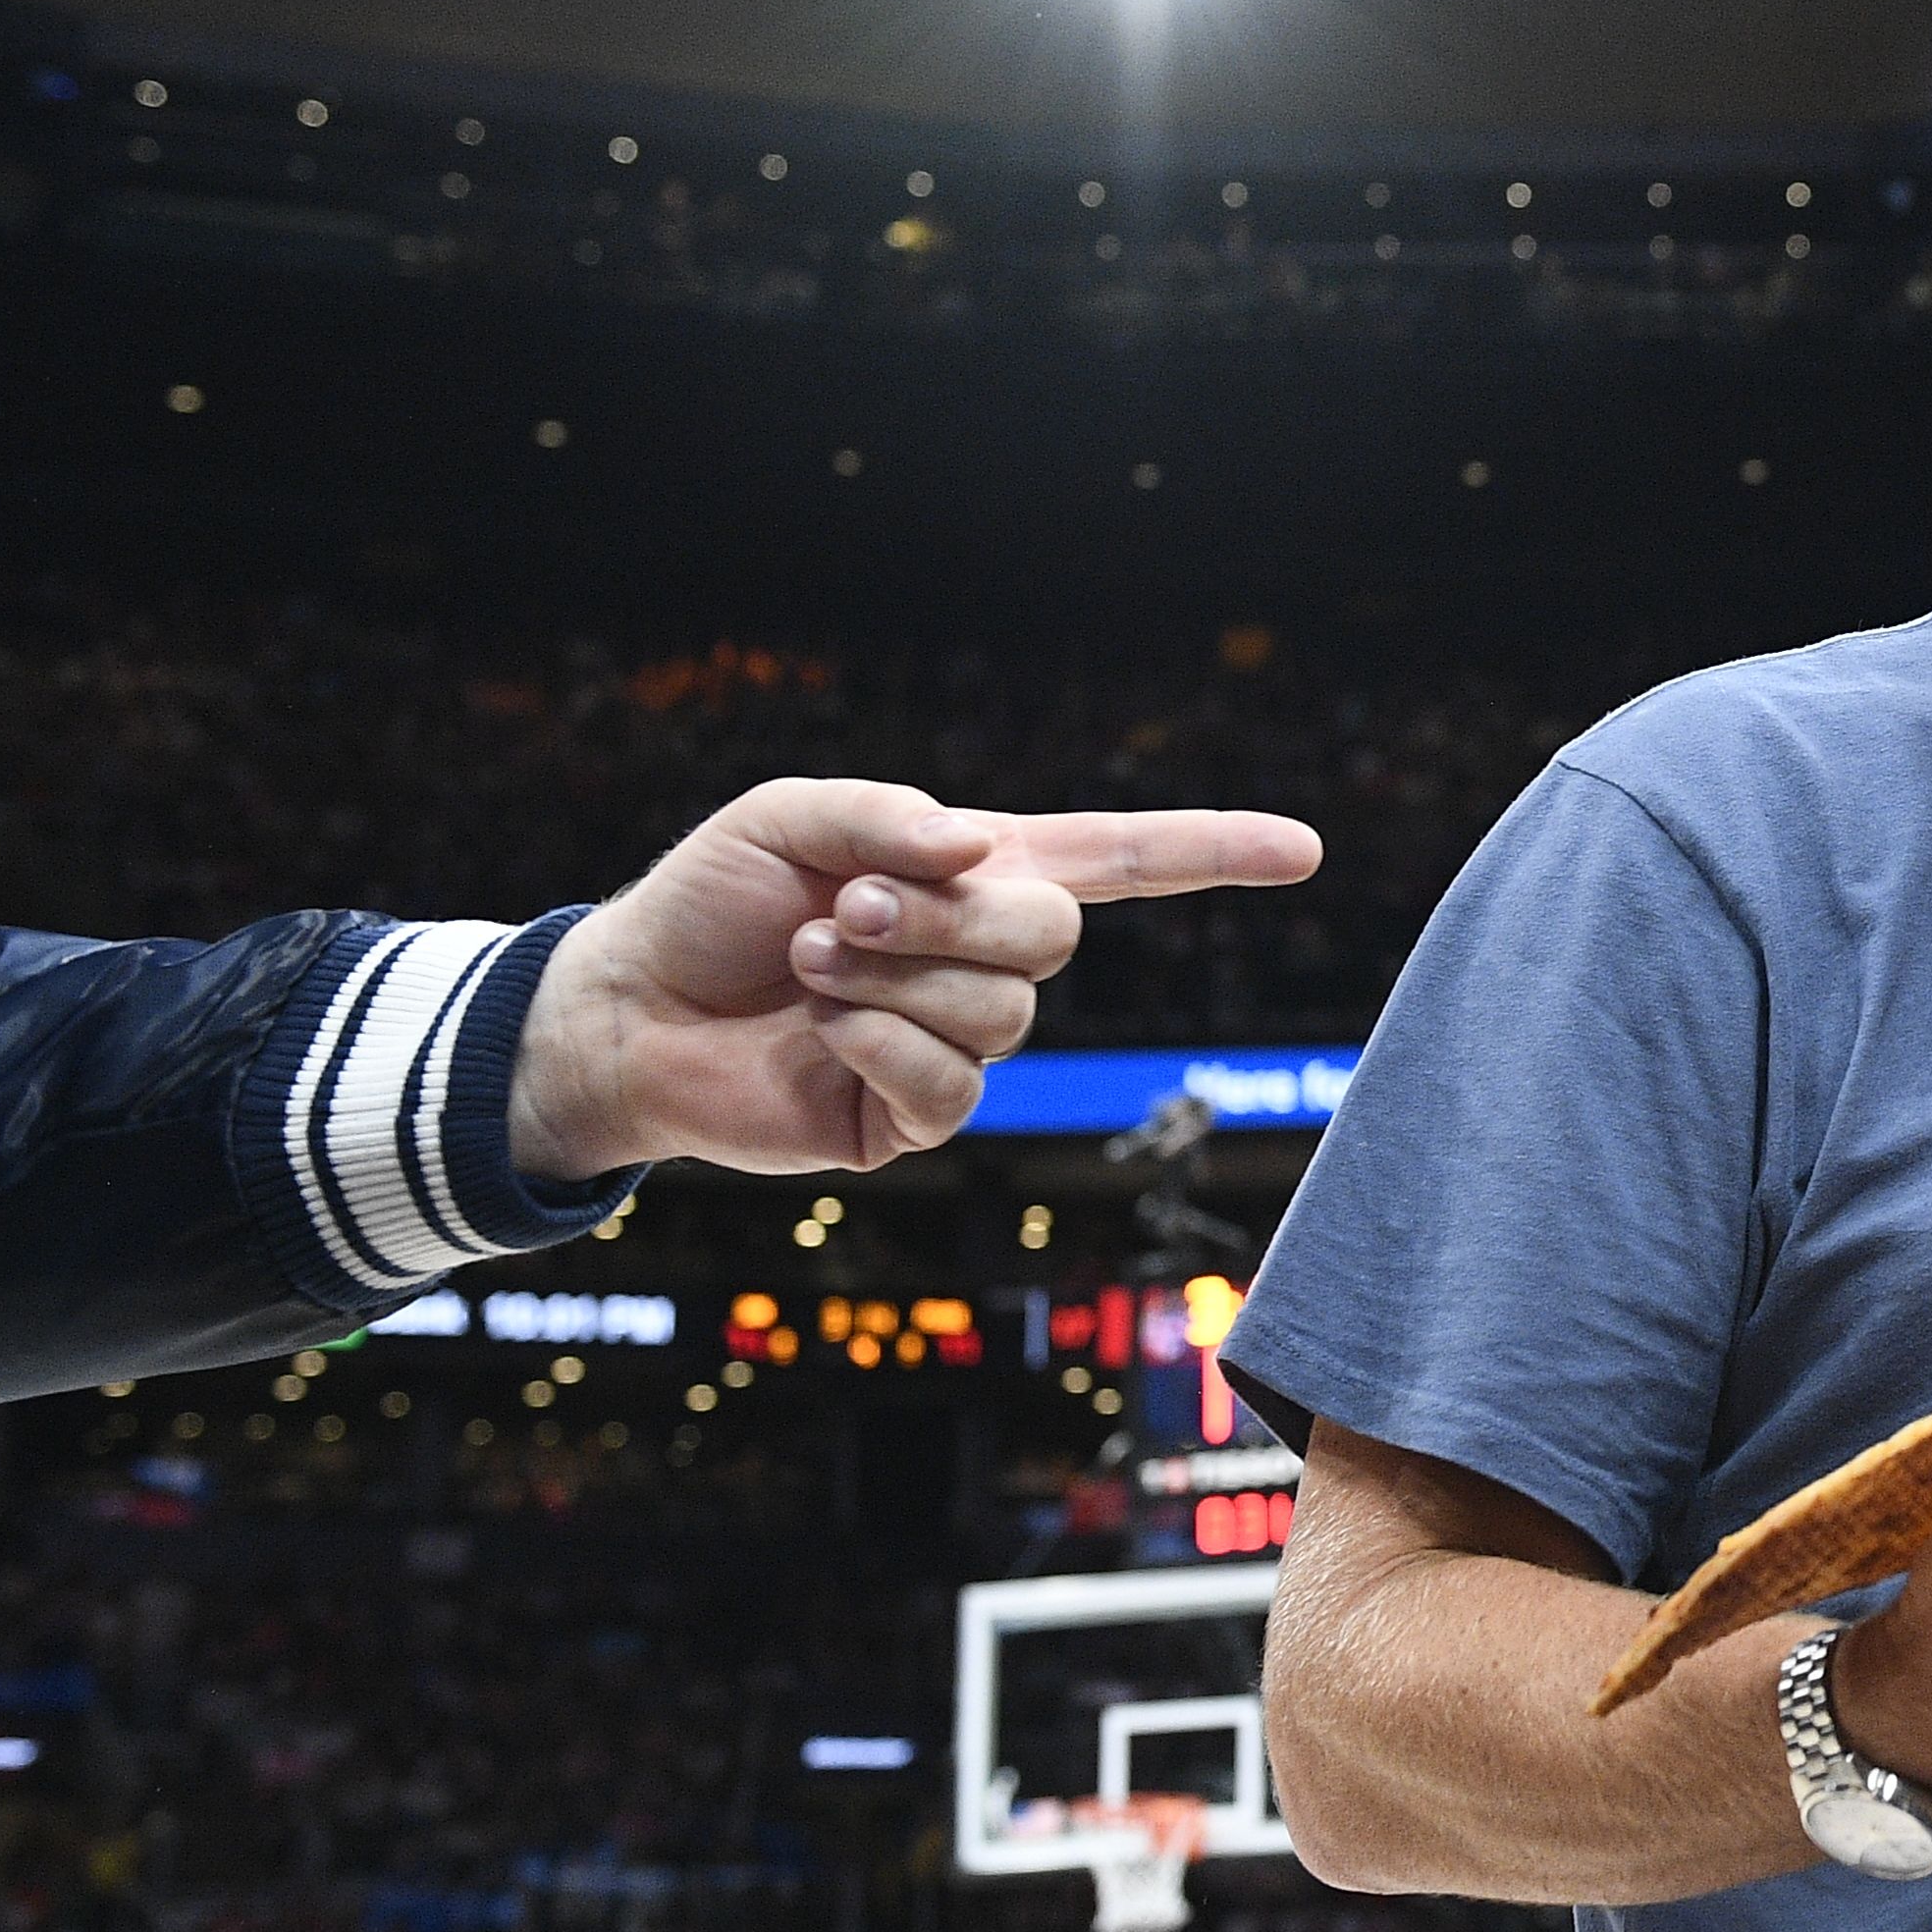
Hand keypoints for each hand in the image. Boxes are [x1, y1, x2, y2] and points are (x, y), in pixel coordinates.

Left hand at [507, 778, 1323, 1178]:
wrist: (626, 1008)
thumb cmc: (708, 902)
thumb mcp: (784, 817)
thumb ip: (883, 814)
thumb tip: (971, 851)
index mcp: (977, 874)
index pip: (1125, 859)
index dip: (1216, 851)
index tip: (1306, 848)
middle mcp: (983, 960)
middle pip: (1052, 934)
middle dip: (943, 916)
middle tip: (841, 910)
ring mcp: (955, 1043)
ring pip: (1002, 1012)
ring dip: (891, 978)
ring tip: (810, 963)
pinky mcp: (913, 1117)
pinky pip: (954, 1086)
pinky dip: (880, 1045)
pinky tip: (827, 1033)